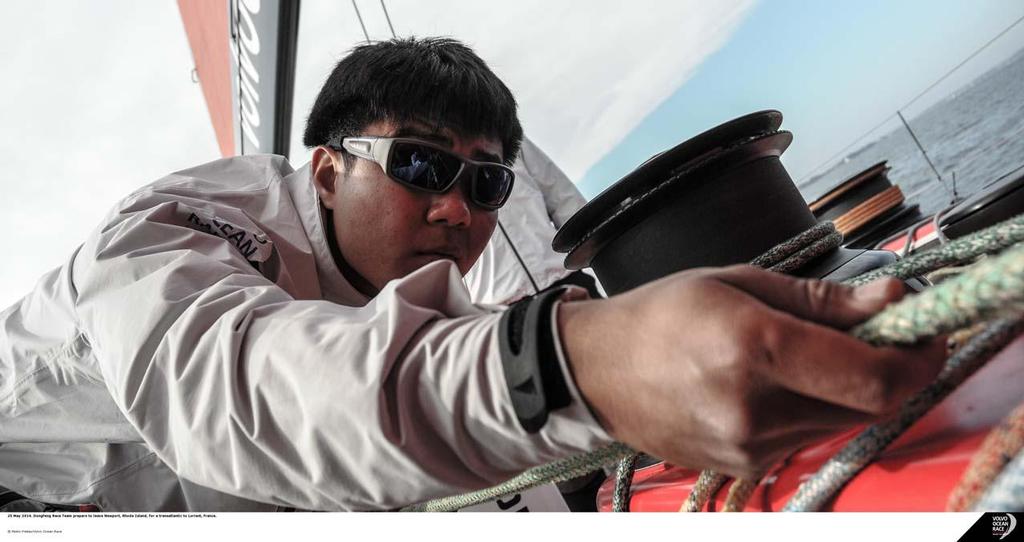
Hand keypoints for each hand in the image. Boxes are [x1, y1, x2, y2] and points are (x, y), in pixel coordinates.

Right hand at [557, 265, 946, 478]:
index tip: (925, 331)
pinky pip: (805, 436)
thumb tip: (890, 303)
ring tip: (805, 352)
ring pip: (839, 422)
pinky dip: (811, 406)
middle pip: (866, 404)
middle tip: (870, 331)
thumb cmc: (660, 314)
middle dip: (885, 367)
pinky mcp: (743, 464)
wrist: (597, 371)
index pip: (873, 377)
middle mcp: (754, 408)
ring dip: (845, 388)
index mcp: (753, 347)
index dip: (917, 358)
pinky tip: (771, 380)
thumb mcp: (737, 282)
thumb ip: (821, 299)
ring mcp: (748, 445)